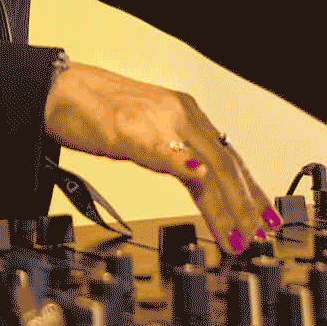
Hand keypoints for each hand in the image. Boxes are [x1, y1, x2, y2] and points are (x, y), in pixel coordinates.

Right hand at [44, 60, 277, 256]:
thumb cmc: (96, 111)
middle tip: (262, 236)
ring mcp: (158, 121)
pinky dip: (183, 165)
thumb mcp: (149, 132)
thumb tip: (198, 176)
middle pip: (226, 164)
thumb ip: (174, 151)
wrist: (59, 89)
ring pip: (205, 165)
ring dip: (226, 203)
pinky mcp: (132, 129)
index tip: (267, 216)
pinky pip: (163, 150)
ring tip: (239, 234)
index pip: (229, 157)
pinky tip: (198, 179)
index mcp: (186, 114)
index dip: (250, 189)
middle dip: (247, 205)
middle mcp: (180, 114)